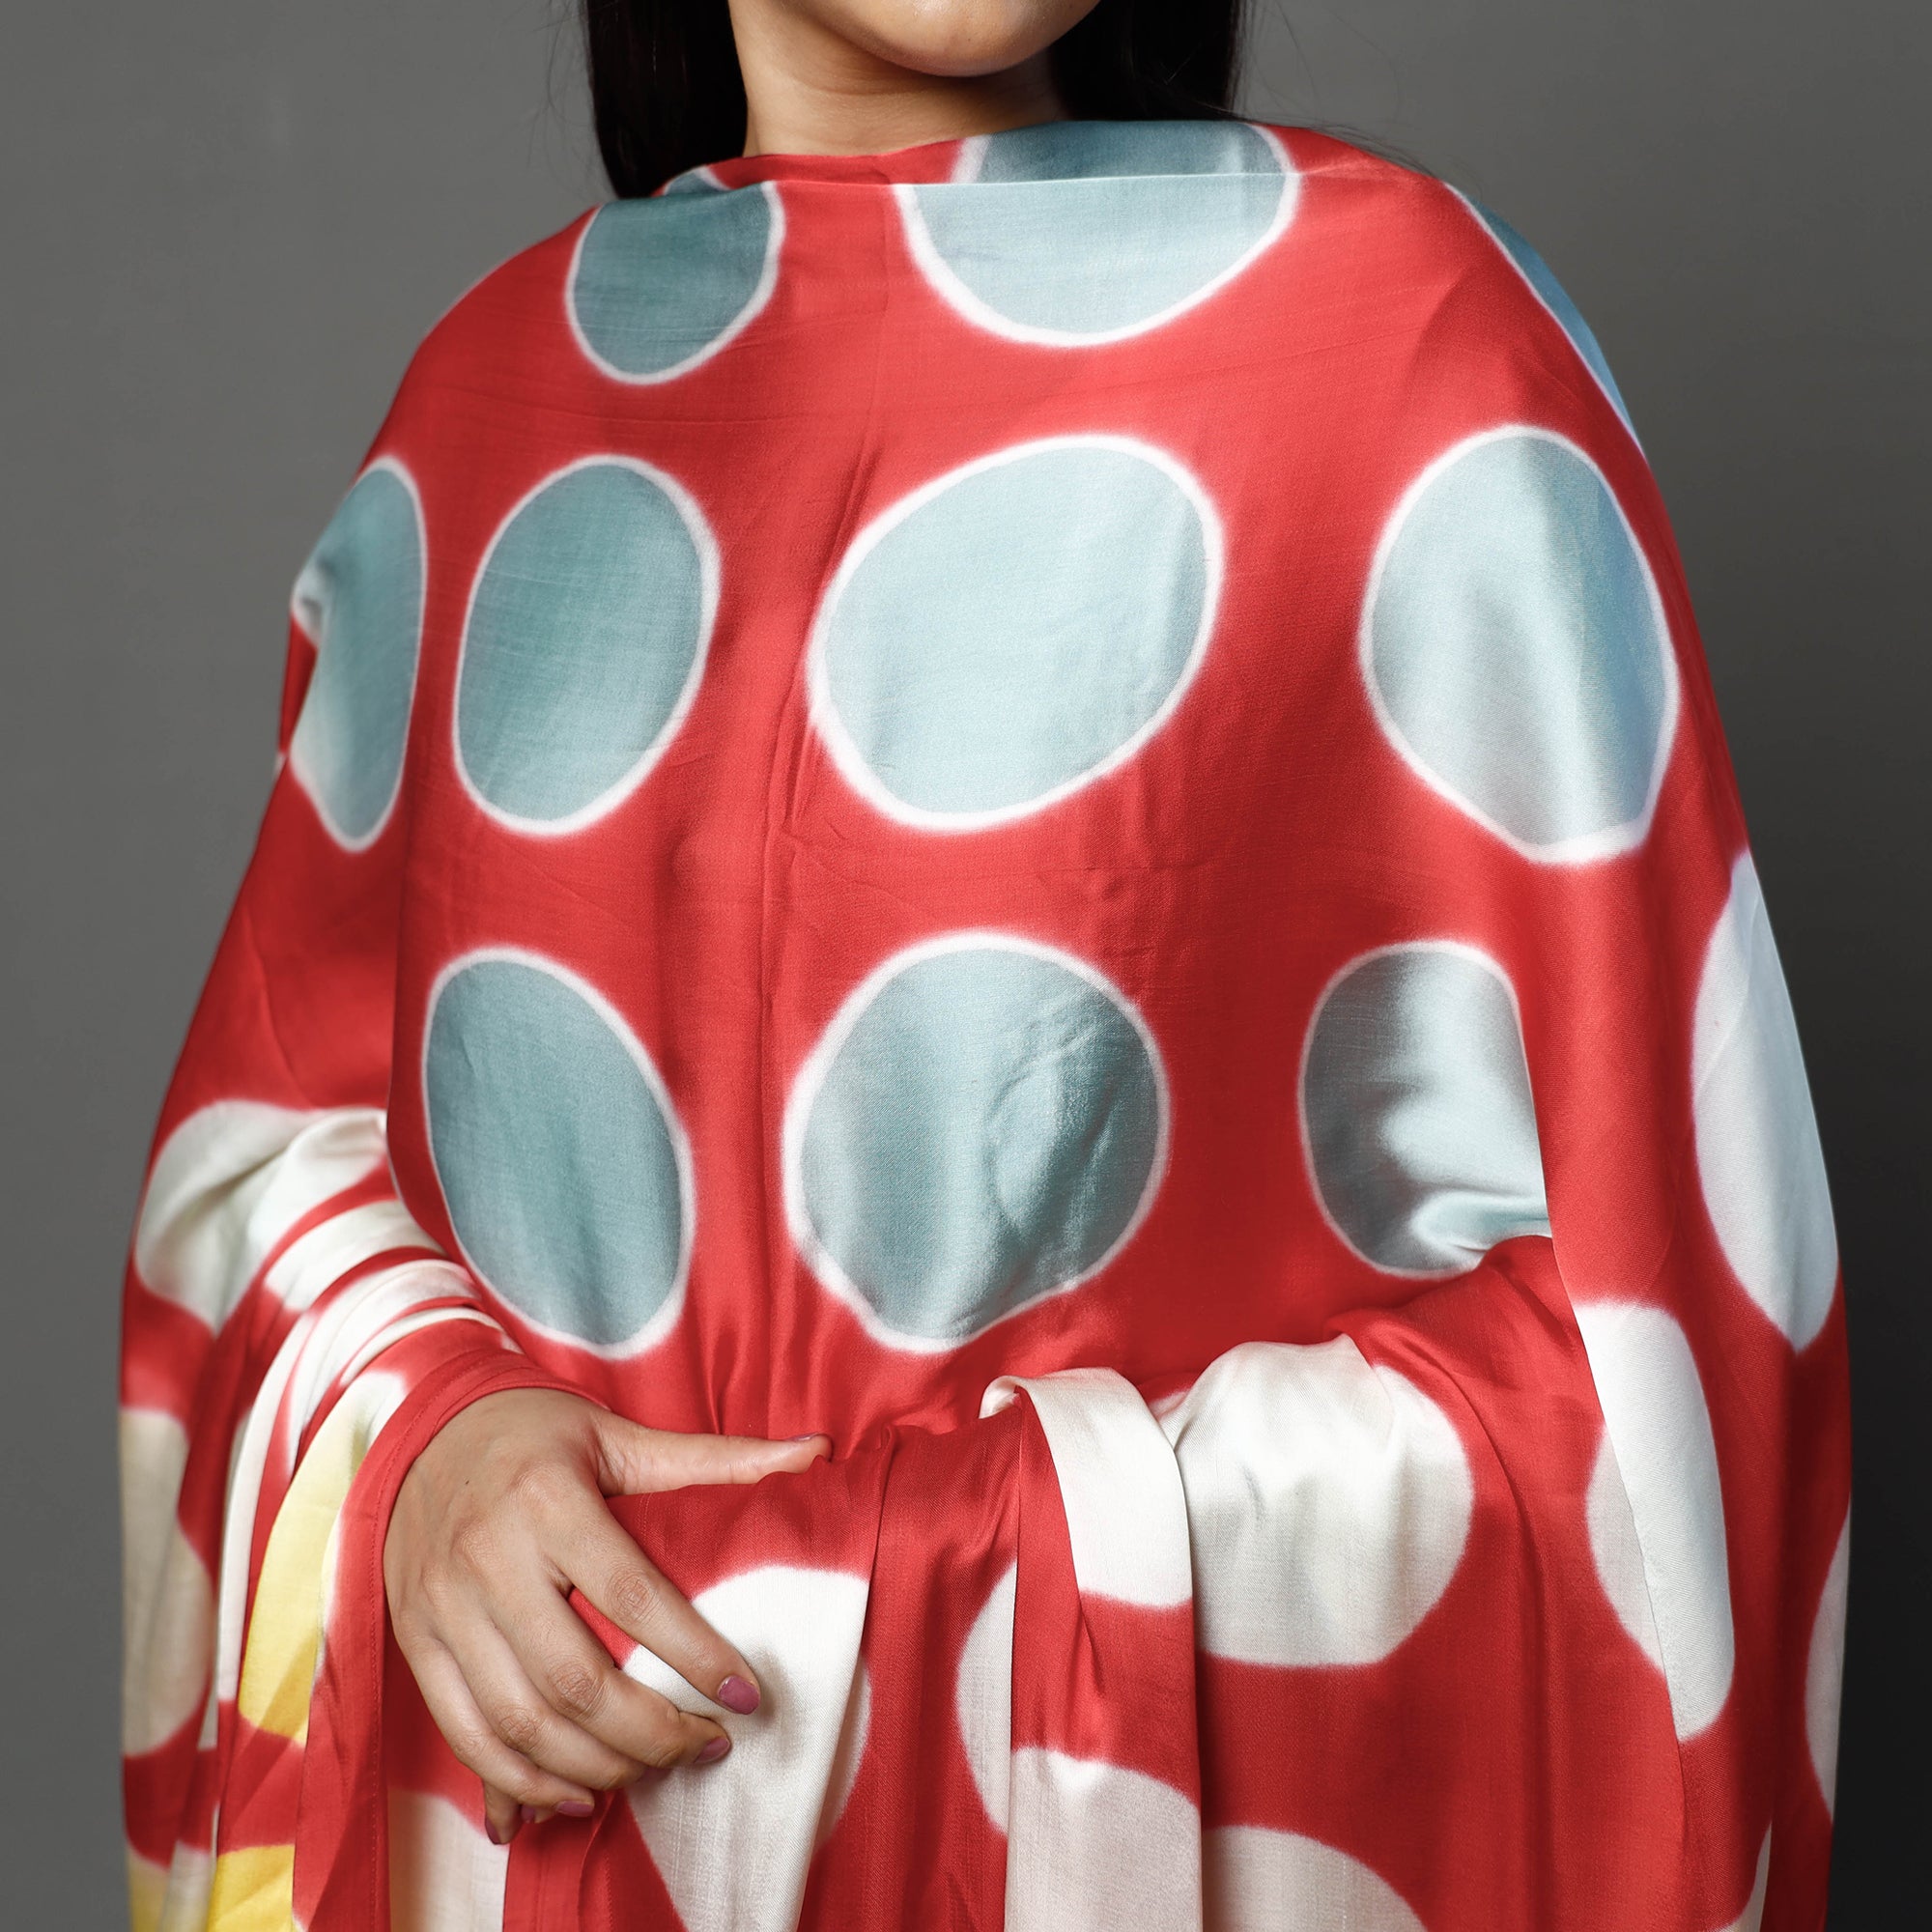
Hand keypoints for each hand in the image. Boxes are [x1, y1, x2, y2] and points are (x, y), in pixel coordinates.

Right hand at [383, 1387, 828, 1846]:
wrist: (424, 1429)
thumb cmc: (537, 1433)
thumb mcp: (621, 1434)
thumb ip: (716, 1456)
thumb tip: (816, 1453)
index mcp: (548, 1501)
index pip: (632, 1596)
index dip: (696, 1656)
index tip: (748, 1696)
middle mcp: (489, 1559)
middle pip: (574, 1680)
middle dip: (651, 1732)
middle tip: (708, 1745)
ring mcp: (444, 1608)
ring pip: (520, 1722)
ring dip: (593, 1767)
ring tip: (654, 1770)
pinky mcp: (415, 1643)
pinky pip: (464, 1734)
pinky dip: (519, 1780)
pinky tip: (575, 1793)